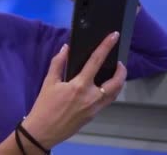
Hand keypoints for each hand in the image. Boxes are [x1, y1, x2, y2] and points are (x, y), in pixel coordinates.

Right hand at [21, 32, 126, 148]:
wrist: (43, 131)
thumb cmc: (45, 105)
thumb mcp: (49, 82)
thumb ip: (58, 63)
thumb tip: (66, 49)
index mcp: (80, 85)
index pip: (97, 61)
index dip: (106, 46)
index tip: (114, 36)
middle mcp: (92, 96)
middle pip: (116, 82)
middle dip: (122, 71)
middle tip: (120, 63)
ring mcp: (95, 108)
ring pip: (115, 93)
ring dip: (118, 82)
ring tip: (115, 74)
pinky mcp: (94, 115)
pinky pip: (106, 101)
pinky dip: (109, 91)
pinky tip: (103, 87)